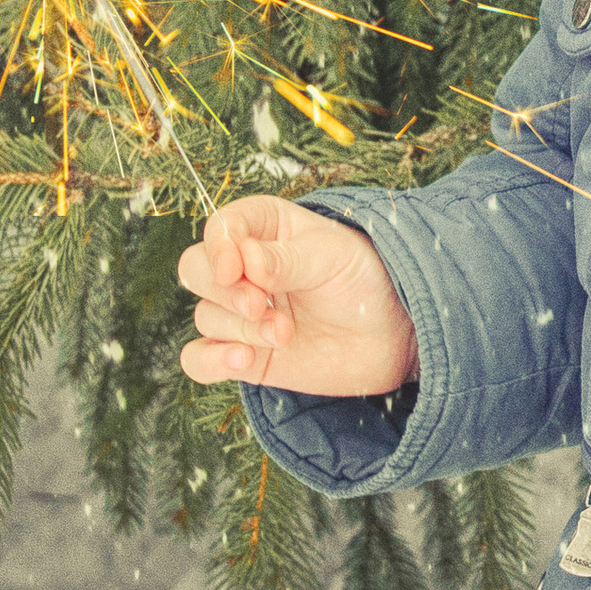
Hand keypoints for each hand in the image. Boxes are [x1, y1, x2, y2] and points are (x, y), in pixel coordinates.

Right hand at [176, 196, 418, 396]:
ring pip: (205, 316)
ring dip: (240, 328)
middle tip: (260, 306)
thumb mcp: (333, 257)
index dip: (219, 247)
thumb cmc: (365, 280)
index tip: (235, 268)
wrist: (394, 335)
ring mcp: (241, 313)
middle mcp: (243, 269)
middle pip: (196, 270)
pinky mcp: (245, 354)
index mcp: (264, 228)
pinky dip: (209, 361)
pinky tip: (241, 359)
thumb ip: (286, 259)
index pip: (220, 228)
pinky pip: (199, 359)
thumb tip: (245, 261)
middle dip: (223, 291)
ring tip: (284, 334)